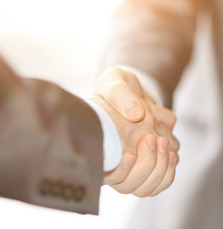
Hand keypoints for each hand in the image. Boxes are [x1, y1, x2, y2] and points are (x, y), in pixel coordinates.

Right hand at [93, 67, 179, 195]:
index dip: (118, 173)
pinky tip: (170, 152)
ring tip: (162, 143)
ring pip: (145, 187)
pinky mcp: (150, 163)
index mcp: (99, 146)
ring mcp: (132, 165)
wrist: (132, 91)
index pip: (105, 176)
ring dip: (159, 170)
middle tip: (150, 139)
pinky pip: (160, 182)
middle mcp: (113, 160)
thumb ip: (120, 94)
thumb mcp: (114, 81)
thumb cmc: (116, 87)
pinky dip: (168, 172)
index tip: (128, 155)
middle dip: (146, 166)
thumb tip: (135, 113)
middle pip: (128, 186)